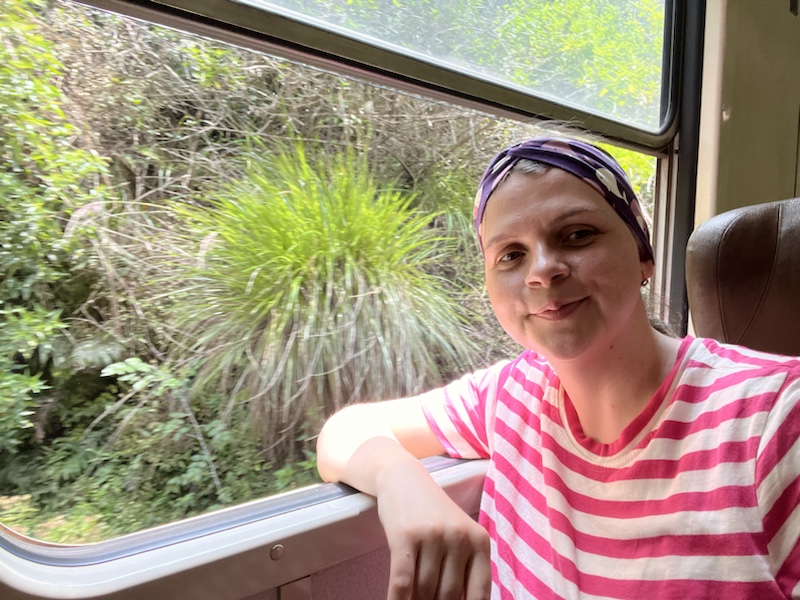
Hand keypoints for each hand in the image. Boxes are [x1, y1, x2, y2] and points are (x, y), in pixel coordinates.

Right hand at [376, 462, 490, 599]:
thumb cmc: (432, 515)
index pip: (479, 594)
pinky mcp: (405, 536)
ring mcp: (433, 536)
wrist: (404, 479)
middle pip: (448, 596)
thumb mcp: (458, 536)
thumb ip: (463, 569)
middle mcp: (459, 538)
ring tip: (411, 599)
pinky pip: (402, 582)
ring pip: (424, 591)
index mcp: (480, 542)